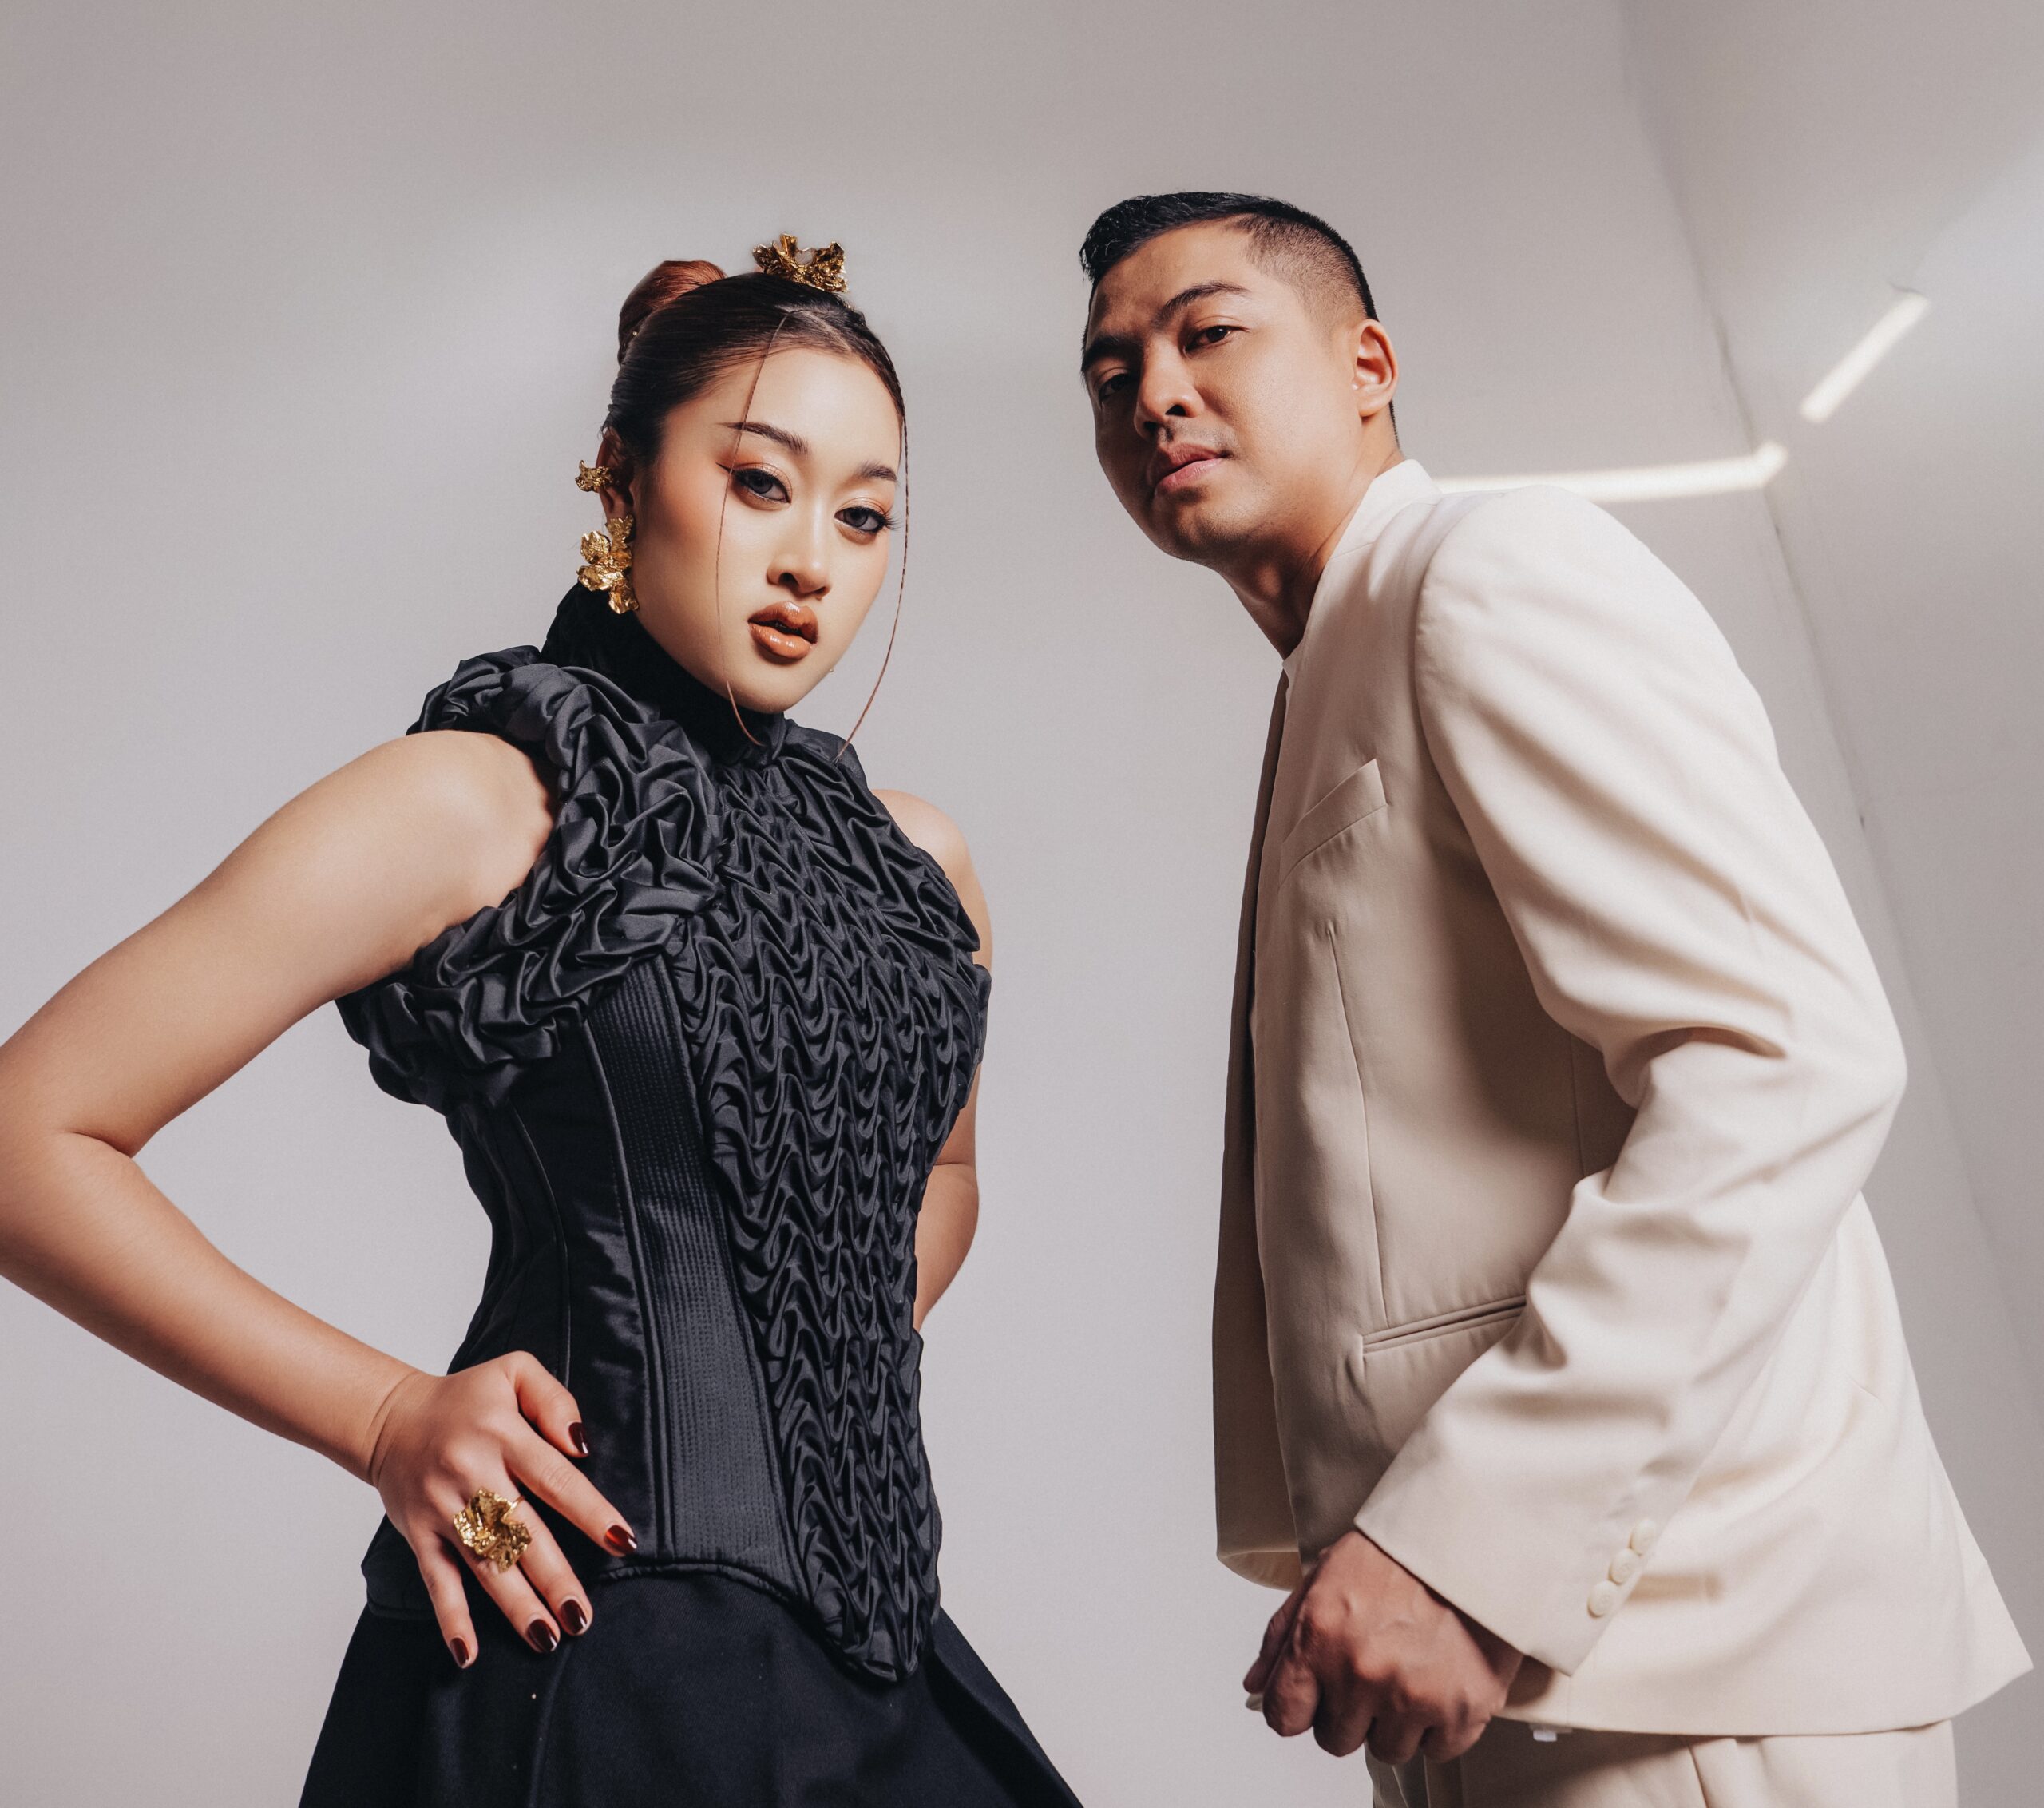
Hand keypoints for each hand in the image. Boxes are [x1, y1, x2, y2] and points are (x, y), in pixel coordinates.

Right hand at [364, 1353, 634, 1668]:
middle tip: (583, 1616)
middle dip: (555, 1577)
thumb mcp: (514, 1371)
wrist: (390, 1418)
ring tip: (548, 1638)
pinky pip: (436, 1581)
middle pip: (521, 1532)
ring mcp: (443, 1508)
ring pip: (484, 1564)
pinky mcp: (419, 1534)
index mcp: (502, 1434)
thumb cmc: (466, 1399)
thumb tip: (581, 1446)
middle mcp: (472, 1474)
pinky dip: (451, 1618)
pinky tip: (468, 1653)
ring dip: (516, 1605)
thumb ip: (554, 1401)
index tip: (623, 1542)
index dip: (590, 1512)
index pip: (555, 1478)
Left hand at [1244, 1531, 1521, 1763]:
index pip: (1284, 1716)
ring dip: (1393, 1722)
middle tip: (1370, 1673)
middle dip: (1347, 1713)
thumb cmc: (1398, 1553)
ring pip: (1386, 1750)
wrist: (1470, 1539)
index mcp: (1319, 1636)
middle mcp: (1361, 1671)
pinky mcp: (1461, 1710)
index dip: (1298, 1709)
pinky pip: (1436, 1750)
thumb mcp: (1324, 1577)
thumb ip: (1282, 1636)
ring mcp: (1412, 1696)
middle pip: (1335, 1739)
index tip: (1312, 1701)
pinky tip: (1440, 1683)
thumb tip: (1256, 1684)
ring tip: (1409, 1673)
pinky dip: (1438, 1726)